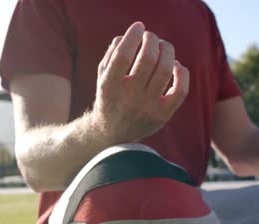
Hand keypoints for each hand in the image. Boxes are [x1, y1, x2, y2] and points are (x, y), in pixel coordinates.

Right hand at [93, 22, 188, 142]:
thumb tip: (127, 36)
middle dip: (152, 40)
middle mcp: (128, 98)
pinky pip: (181, 90)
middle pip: (148, 58)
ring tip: (163, 46)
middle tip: (151, 36)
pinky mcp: (162, 115)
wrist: (114, 133)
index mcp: (108, 87)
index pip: (122, 55)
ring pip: (165, 69)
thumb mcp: (103, 77)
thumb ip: (111, 56)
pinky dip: (181, 72)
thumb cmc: (110, 97)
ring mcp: (147, 108)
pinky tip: (175, 65)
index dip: (133, 36)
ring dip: (167, 50)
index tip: (138, 27)